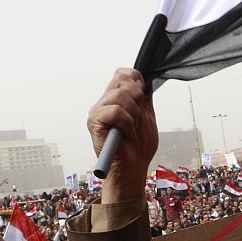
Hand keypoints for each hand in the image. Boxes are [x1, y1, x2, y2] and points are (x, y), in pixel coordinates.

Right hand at [88, 68, 158, 203]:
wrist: (134, 167)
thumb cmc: (139, 146)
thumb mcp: (147, 116)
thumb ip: (144, 99)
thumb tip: (146, 81)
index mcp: (115, 99)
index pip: (122, 73)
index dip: (136, 80)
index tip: (143, 97)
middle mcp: (104, 102)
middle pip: (122, 80)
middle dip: (138, 98)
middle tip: (137, 118)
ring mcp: (98, 111)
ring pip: (120, 95)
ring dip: (133, 114)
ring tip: (132, 128)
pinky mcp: (94, 122)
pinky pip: (115, 111)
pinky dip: (126, 121)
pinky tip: (126, 132)